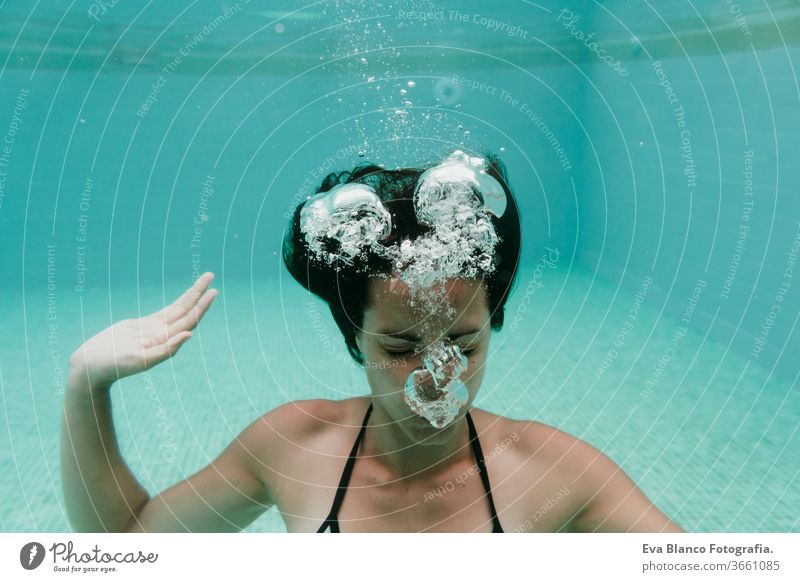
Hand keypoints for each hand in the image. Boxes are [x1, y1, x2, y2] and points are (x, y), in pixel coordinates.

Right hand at [69, 272, 217, 387]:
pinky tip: (189, 297)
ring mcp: (156, 330)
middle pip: (188, 311)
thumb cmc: (114, 365)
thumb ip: (166, 349)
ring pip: (179, 309)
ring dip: (192, 295)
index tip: (213, 291)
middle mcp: (165, 335)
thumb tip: (189, 335)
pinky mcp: (146, 326)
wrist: (93, 365)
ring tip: (204, 279)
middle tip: (210, 275)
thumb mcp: (141, 360)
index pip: (189, 321)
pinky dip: (179, 303)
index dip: (202, 306)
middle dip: (200, 294)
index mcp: (166, 343)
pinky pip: (167, 311)